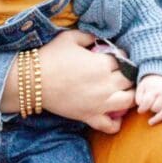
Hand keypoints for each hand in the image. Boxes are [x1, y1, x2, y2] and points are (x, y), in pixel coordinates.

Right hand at [5, 30, 134, 133]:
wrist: (30, 81)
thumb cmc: (50, 56)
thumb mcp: (70, 38)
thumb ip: (89, 36)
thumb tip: (100, 38)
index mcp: (103, 63)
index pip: (125, 59)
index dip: (122, 57)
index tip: (115, 57)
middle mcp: (107, 84)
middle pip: (131, 79)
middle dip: (129, 74)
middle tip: (121, 73)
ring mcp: (100, 103)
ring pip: (130, 101)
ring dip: (130, 95)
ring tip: (122, 92)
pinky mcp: (90, 117)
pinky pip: (111, 126)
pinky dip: (116, 123)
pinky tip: (113, 115)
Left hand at [135, 74, 161, 124]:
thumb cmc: (149, 84)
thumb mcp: (141, 86)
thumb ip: (138, 96)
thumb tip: (140, 106)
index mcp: (153, 89)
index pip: (147, 102)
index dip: (142, 109)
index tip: (139, 111)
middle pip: (156, 107)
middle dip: (150, 110)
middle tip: (148, 109)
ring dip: (158, 118)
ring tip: (151, 122)